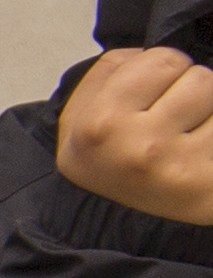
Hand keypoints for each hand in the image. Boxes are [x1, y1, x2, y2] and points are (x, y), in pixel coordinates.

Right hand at [60, 45, 212, 226]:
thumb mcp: (78, 117)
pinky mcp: (210, 187)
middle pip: (200, 77)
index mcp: (102, 125)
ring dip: (210, 114)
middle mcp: (141, 148)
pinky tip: (200, 154)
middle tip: (173, 121)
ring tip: (189, 138)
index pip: (164, 58)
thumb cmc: (102, 162)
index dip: (163, 72)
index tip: (153, 95)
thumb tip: (153, 49)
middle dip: (191, 93)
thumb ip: (112, 70)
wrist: (110, 228)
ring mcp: (181, 169)